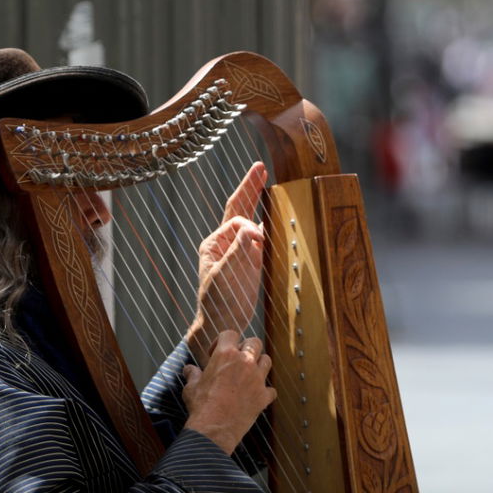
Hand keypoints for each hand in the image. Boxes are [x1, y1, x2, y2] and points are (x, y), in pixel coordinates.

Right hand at [182, 331, 275, 454]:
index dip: (223, 340)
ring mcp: (257, 379)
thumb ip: (192, 375)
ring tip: (248, 375)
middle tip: (237, 359)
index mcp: (225, 355)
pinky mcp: (264, 396)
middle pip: (255, 342)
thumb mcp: (191, 387)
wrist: (213, 429)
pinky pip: (270, 389)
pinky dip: (264, 392)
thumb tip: (188, 369)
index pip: (230, 333)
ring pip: (266, 361)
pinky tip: (255, 396)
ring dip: (259, 365)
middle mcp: (245, 362)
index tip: (216, 352)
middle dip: (247, 348)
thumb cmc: (200, 406)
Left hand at [187, 162, 266, 364]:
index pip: (235, 222)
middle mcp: (227, 242)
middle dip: (250, 187)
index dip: (249, 226)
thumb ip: (238, 252)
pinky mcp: (253, 261)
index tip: (258, 239)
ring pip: (252, 219)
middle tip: (260, 167)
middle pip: (239, 208)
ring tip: (264, 179)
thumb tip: (252, 229)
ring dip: (259, 201)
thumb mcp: (224, 276)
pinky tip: (277, 212)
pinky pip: (263, 237)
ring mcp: (241, 250)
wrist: (223, 325)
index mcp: (215, 243)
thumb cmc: (217, 301)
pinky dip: (270, 223)